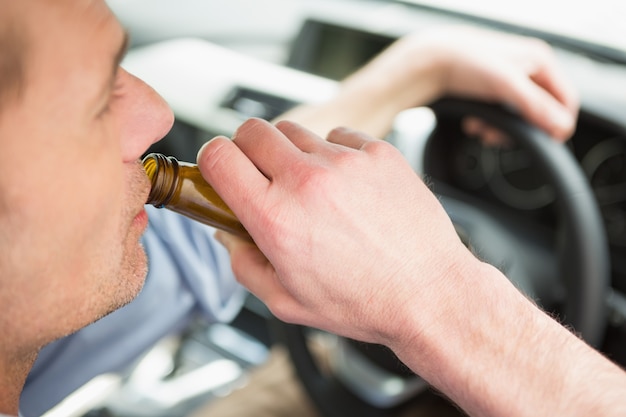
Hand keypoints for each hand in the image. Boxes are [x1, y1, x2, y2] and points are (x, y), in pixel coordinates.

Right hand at [197, 118, 480, 344]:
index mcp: (276, 218)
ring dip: (292, 153)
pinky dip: (335, 154)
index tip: (220, 171)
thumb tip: (227, 233)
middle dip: (247, 150)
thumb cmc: (363, 302)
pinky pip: (339, 135)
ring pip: (295, 131)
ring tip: (313, 188)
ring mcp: (346, 161)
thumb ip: (244, 264)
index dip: (212, 161)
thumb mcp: (286, 302)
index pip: (218, 156)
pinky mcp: (378, 152)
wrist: (429, 293)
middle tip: (262, 177)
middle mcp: (307, 181)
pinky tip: (347, 185)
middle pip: (252, 131)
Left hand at [416, 25, 578, 141]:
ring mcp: (510, 80)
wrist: (429, 62)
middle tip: (497, 136)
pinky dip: (488, 124)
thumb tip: (561, 127)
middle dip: (519, 128)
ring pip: (518, 117)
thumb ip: (535, 106)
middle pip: (540, 112)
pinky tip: (473, 123)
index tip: (547, 142)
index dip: (559, 123)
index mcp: (541, 61)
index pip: (566, 100)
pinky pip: (501, 116)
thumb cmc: (467, 62)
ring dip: (499, 129)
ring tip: (480, 128)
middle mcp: (529, 69)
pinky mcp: (492, 91)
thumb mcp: (506, 85)